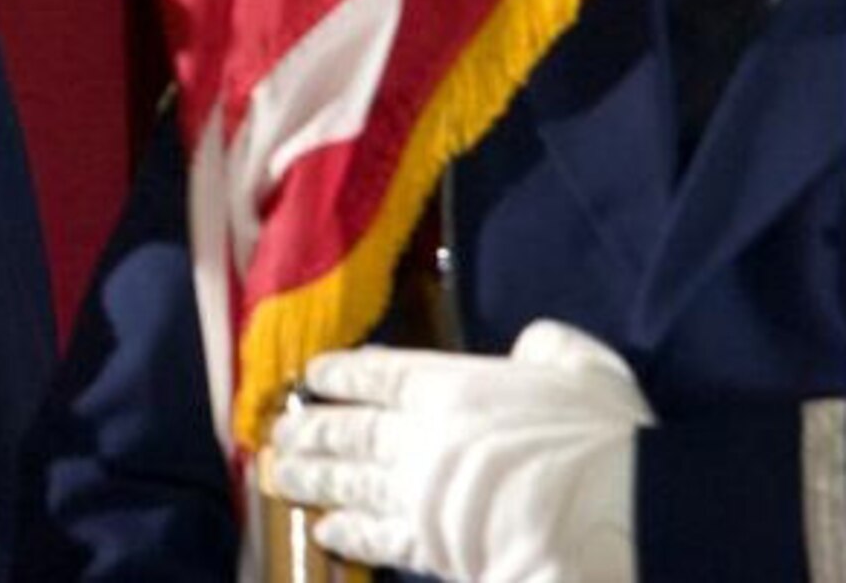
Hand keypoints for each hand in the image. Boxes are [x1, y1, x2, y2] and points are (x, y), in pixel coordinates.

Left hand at [268, 320, 650, 582]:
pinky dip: (349, 533)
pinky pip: (377, 538)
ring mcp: (420, 493)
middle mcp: (423, 437)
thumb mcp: (582, 367)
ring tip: (279, 475)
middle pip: (351, 431)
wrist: (612, 517)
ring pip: (350, 483)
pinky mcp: (430, 547)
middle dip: (312, 432)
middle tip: (278, 432)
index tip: (312, 377)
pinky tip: (329, 530)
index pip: (380, 375)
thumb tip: (530, 344)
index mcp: (453, 386)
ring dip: (311, 479)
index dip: (341, 375)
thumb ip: (548, 348)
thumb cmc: (606, 440)